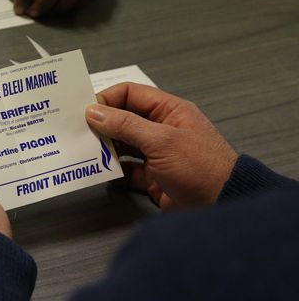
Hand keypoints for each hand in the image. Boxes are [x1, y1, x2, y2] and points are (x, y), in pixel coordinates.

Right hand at [85, 83, 238, 209]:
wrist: (222, 206)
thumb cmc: (200, 167)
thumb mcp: (161, 140)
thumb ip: (126, 124)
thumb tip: (94, 112)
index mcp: (169, 110)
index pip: (130, 94)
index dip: (107, 99)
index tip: (84, 111)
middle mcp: (161, 129)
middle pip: (123, 119)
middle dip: (102, 124)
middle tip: (78, 131)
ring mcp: (156, 154)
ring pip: (123, 144)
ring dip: (105, 147)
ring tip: (84, 150)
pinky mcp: (152, 177)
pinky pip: (126, 168)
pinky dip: (113, 169)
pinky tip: (100, 170)